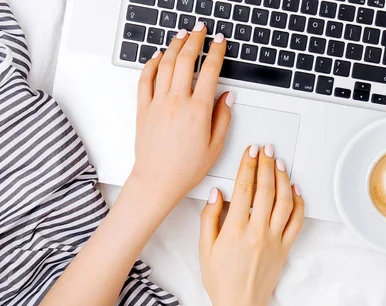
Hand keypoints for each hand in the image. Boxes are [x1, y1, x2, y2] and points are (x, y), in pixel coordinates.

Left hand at [133, 24, 232, 205]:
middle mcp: (176, 102)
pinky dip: (151, 63)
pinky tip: (157, 56)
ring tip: (181, 36)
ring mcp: (157, 103)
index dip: (216, 52)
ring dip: (173, 45)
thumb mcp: (216, 146)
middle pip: (185, 60)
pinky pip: (145, 79)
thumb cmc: (186, 168)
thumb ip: (223, 118)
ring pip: (164, 64)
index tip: (220, 42)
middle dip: (195, 40)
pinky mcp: (143, 108)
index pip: (210, 71)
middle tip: (200, 30)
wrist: (157, 180)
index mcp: (198, 111)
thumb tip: (227, 97)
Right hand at [199, 145, 303, 305]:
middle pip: (266, 189)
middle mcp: (258, 231)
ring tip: (280, 163)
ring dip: (283, 179)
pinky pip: (297, 221)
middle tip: (267, 149)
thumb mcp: (205, 249)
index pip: (244, 188)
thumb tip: (217, 194)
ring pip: (284, 201)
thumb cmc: (221, 281)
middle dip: (267, 165)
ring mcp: (275, 239)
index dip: (248, 166)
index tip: (251, 151)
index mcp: (235, 230)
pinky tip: (296, 190)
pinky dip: (299, 203)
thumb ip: (209, 219)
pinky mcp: (286, 247)